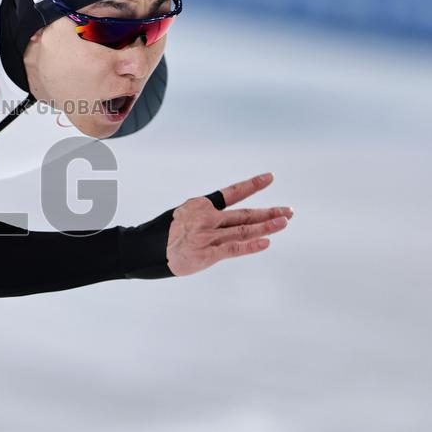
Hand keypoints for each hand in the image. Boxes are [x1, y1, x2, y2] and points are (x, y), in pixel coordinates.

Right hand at [167, 172, 292, 275]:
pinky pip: (233, 249)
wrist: (143, 250)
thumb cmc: (161, 235)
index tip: (269, 178)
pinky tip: (266, 242)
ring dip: (266, 226)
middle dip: (268, 212)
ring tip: (284, 221)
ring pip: (243, 230)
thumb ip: (205, 218)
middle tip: (288, 211)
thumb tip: (226, 222)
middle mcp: (206, 218)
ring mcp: (207, 236)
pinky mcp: (206, 254)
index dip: (252, 185)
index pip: (232, 193)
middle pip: (244, 214)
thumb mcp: (181, 216)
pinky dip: (251, 246)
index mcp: (200, 206)